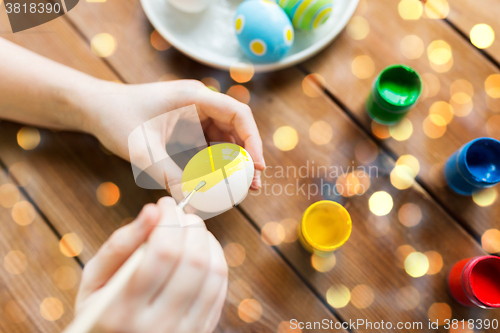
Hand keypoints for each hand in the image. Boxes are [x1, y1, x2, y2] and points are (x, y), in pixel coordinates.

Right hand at [74, 197, 227, 332]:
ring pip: (213, 273)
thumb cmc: (102, 308)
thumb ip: (120, 244)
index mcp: (123, 311)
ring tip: (190, 229)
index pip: (162, 254)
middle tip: (179, 214)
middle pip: (193, 261)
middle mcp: (158, 326)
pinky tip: (201, 248)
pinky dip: (215, 258)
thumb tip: (152, 210)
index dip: (169, 220)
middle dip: (190, 226)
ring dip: (206, 239)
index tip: (163, 204)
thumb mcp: (95, 280)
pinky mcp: (202, 331)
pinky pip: (220, 288)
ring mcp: (184, 332)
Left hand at [82, 79, 264, 189]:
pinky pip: (209, 145)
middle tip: (254, 185)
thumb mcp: (143, 150)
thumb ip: (168, 175)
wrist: (95, 108)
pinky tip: (220, 182)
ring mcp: (194, 115)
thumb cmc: (116, 118)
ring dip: (234, 163)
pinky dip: (216, 163)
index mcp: (194, 97)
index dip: (253, 140)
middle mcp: (199, 103)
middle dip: (247, 157)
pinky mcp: (186, 127)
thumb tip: (191, 203)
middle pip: (236, 129)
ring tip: (242, 189)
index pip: (238, 114)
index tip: (257, 166)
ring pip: (224, 139)